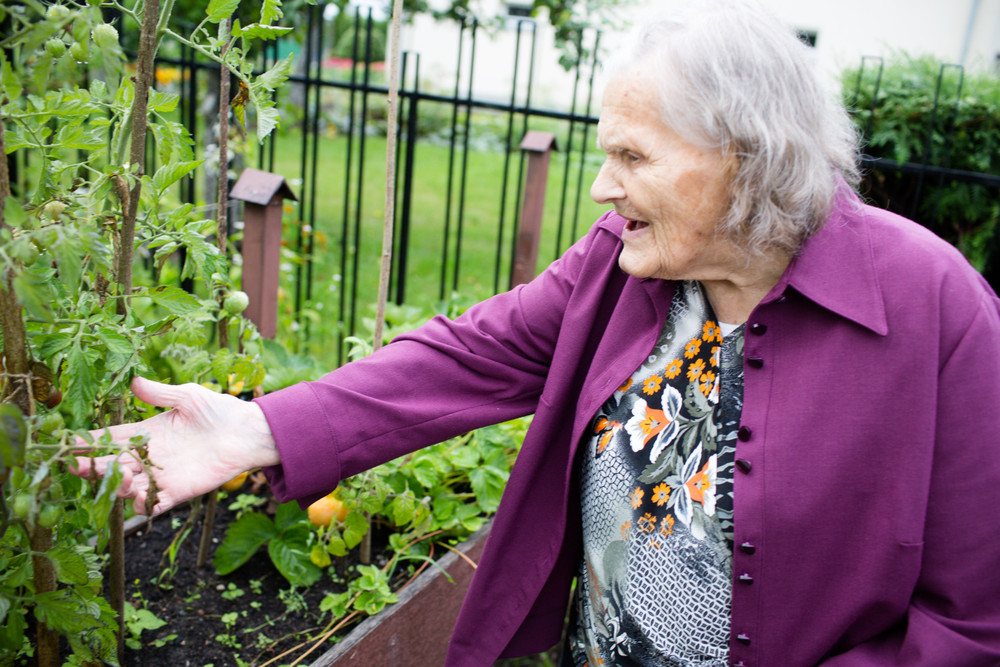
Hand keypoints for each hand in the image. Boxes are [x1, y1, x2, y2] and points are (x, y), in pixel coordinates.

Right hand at [71, 376, 279, 515]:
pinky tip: (137, 498)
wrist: (246, 432)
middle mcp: (149, 456)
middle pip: (111, 465)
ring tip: (114, 477)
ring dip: (116, 485)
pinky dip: (143, 504)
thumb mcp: (188, 396)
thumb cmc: (219, 410)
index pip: (110, 439)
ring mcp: (162, 475)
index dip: (90, 443)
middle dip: (93, 467)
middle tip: (79, 466)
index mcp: (147, 432)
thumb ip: (160, 393)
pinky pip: (155, 504)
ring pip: (127, 487)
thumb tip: (133, 380)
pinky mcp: (178, 491)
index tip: (69, 445)